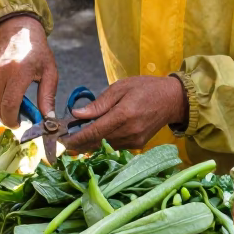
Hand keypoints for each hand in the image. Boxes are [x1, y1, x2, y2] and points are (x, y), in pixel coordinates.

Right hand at [0, 15, 57, 127]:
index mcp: (19, 71)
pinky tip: (6, 92)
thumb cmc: (37, 54)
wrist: (18, 33)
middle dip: (8, 118)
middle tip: (18, 119)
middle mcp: (0, 71)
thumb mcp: (50, 72)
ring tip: (15, 103)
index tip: (19, 125)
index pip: (10, 103)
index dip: (13, 119)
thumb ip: (48, 97)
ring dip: (2, 109)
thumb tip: (48, 118)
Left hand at [63, 75, 187, 152]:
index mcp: (123, 115)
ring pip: (104, 146)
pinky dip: (103, 142)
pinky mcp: (137, 145)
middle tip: (63, 141)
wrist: (172, 100)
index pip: (93, 131)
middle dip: (78, 143)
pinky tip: (96, 136)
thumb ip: (99, 103)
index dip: (75, 138)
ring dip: (89, 143)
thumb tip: (77, 114)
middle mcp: (129, 132)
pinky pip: (114, 146)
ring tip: (76, 137)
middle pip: (96, 142)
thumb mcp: (120, 87)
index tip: (61, 140)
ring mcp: (134, 141)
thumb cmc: (145, 88)